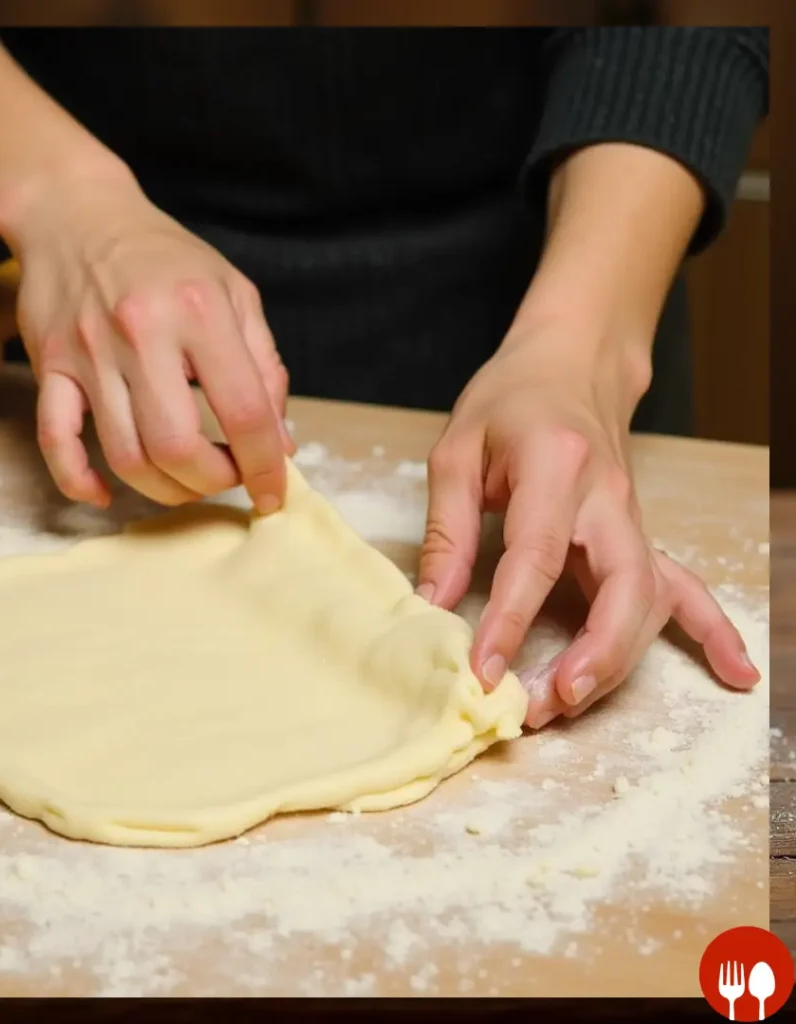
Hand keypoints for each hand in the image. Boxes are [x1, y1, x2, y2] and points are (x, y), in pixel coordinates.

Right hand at [0, 160, 293, 510]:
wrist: (75, 213)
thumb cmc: (165, 257)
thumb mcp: (234, 293)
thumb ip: (265, 368)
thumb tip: (279, 444)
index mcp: (200, 311)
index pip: (244, 411)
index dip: (264, 466)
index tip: (271, 492)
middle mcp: (142, 332)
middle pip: (177, 446)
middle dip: (211, 482)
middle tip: (224, 478)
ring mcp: (88, 353)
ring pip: (124, 455)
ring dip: (163, 489)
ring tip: (184, 482)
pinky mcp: (49, 366)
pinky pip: (55, 439)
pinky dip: (77, 479)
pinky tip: (104, 495)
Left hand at [415, 331, 759, 727]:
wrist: (569, 364)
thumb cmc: (507, 402)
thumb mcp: (457, 452)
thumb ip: (447, 531)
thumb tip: (430, 606)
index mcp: (555, 465)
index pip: (536, 555)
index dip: (510, 619)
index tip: (484, 669)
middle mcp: (607, 496)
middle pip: (620, 586)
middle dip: (591, 655)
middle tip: (545, 704)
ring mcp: (631, 517)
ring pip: (647, 599)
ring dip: (617, 660)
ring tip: (570, 705)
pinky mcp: (638, 533)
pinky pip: (684, 585)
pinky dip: (711, 631)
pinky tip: (735, 672)